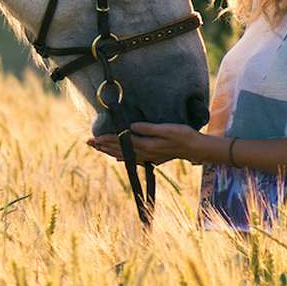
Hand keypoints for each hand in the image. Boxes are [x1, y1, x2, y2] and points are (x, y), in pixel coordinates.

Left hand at [87, 122, 215, 164]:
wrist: (196, 148)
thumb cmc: (184, 136)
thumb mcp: (167, 129)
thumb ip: (149, 129)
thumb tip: (131, 127)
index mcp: (147, 145)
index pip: (122, 142)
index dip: (108, 139)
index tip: (95, 138)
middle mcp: (145, 153)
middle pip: (120, 149)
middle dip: (104, 146)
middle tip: (89, 143)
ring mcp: (149, 156)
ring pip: (125, 154)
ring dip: (110, 151)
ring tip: (98, 148)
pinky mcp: (154, 156)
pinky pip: (134, 158)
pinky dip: (124, 157)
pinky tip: (118, 158)